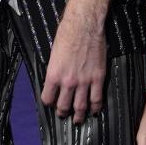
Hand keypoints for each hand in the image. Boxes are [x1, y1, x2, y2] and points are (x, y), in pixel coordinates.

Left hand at [40, 0, 109, 123]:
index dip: (49, 102)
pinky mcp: (98, 77)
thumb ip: (55, 70)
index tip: (51, 102)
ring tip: (78, 119)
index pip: (47, 98)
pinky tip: (95, 111)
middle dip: (62, 112)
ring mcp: (84, 81)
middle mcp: (67, 82)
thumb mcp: (53, 53)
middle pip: (63, 106)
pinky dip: (96, 107)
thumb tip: (56, 80)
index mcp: (53, 75)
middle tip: (64, 114)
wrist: (84, 24)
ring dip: (79, 115)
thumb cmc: (67, 33)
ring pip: (80, 106)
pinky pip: (97, 98)